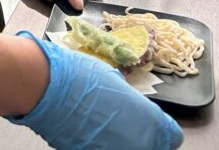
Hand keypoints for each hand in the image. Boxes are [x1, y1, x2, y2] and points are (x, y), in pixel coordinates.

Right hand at [10, 32, 182, 149]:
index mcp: (150, 123)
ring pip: (125, 148)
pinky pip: (101, 148)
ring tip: (100, 122)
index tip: (152, 122)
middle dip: (140, 136)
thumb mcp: (114, 80)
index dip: (161, 127)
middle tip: (122, 120)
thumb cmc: (80, 76)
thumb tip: (128, 102)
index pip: (172, 136)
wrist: (46, 88)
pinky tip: (86, 128)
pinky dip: (98, 141)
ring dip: (118, 139)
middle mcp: (138, 145)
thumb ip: (129, 98)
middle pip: (150, 147)